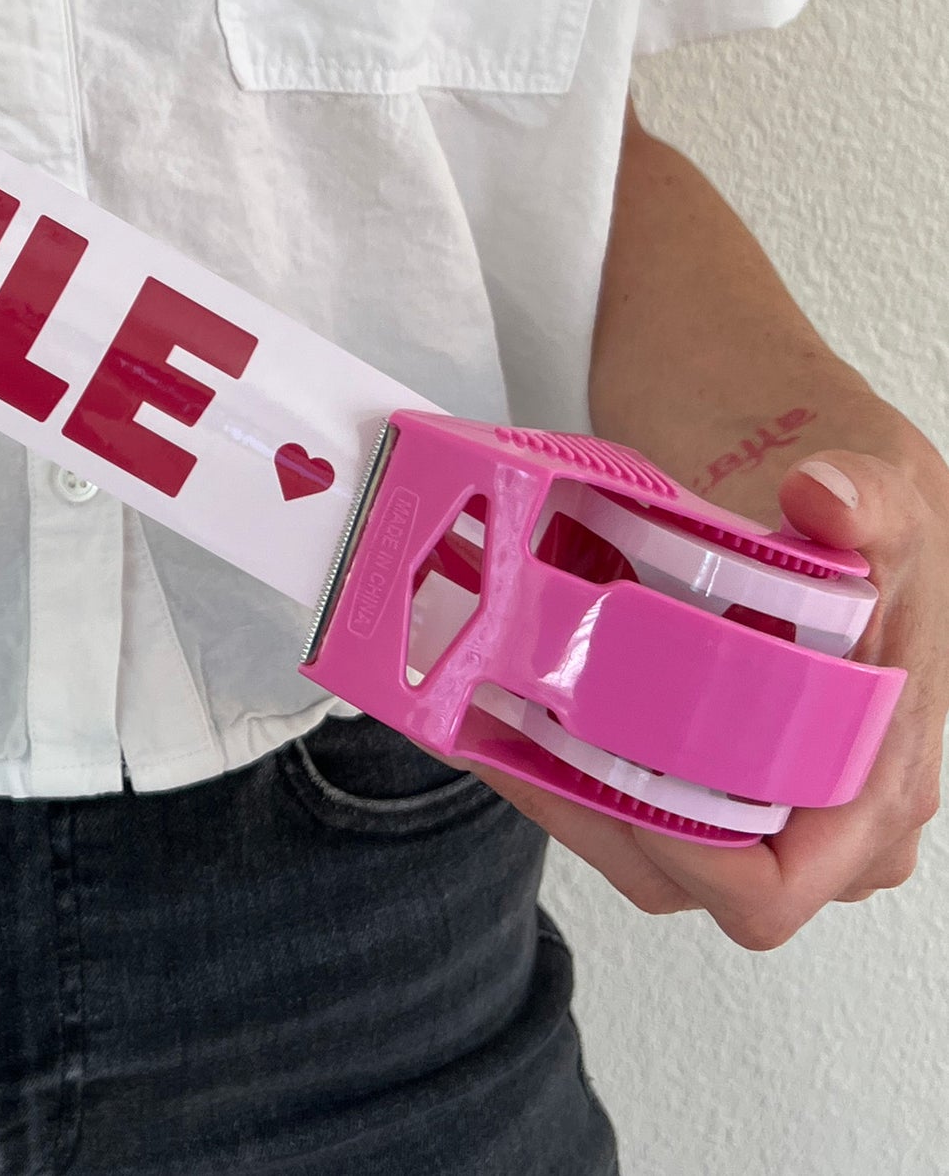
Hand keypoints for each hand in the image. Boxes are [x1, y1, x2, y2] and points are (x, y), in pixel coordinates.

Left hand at [475, 415, 948, 948]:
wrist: (850, 530)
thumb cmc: (879, 548)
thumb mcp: (890, 509)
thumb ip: (867, 503)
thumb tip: (824, 497)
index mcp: (871, 794)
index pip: (771, 889)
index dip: (688, 861)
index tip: (613, 785)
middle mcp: (815, 828)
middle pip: (679, 875)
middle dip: (592, 811)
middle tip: (521, 731)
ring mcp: (755, 812)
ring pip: (637, 848)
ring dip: (564, 790)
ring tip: (497, 713)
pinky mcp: (704, 783)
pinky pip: (626, 806)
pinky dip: (567, 767)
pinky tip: (507, 707)